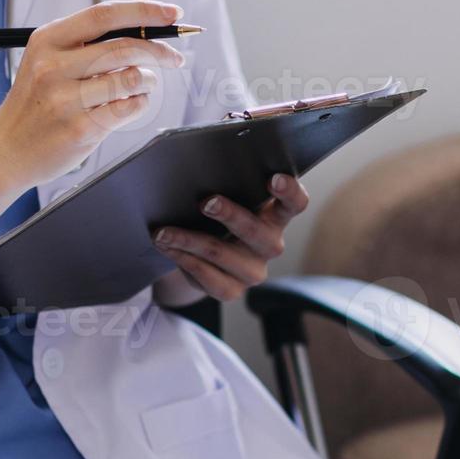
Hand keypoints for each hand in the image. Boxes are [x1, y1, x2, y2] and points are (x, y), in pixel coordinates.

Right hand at [0, 0, 187, 187]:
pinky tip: (130, 104)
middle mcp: (53, 66)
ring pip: (131, 78)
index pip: (105, 15)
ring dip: (148, 80)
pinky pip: (128, 108)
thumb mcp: (52, 57)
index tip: (172, 12)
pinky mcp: (81, 129)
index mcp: (48, 39)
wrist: (8, 148)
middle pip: (124, 47)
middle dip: (159, 51)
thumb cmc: (37, 99)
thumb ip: (95, 32)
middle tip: (174, 58)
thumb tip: (145, 4)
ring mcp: (66, 99)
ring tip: (143, 84)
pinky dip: (139, 103)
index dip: (144, 12)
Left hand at [154, 174, 309, 300]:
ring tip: (164, 231)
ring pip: (221, 254)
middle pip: (256, 231)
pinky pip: (207, 277)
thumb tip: (196, 168)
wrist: (204, 252)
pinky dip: (183, 259)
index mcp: (276, 216)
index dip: (289, 192)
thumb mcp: (228, 198)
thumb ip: (226, 185)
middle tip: (206, 202)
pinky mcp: (232, 290)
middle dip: (230, 215)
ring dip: (189, 240)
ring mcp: (253, 271)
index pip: (295, 203)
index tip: (275, 179)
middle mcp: (270, 244)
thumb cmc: (219, 214)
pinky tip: (167, 247)